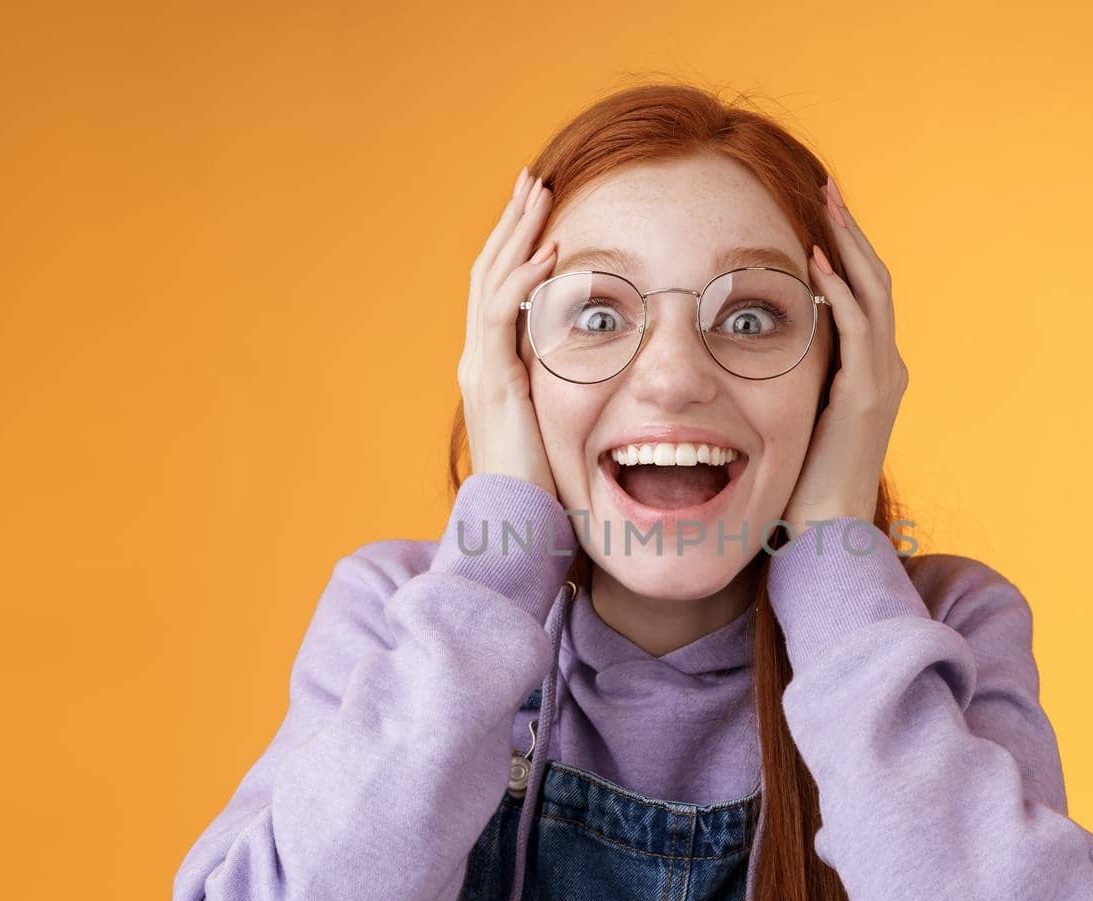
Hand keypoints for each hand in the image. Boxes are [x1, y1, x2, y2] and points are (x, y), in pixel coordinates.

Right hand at [456, 167, 561, 497]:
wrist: (515, 528)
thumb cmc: (544, 489)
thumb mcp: (563, 429)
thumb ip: (572, 395)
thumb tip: (612, 375)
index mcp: (494, 367)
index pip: (500, 290)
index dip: (519, 247)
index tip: (542, 210)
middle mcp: (480, 360)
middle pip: (489, 272)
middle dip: (513, 224)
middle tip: (533, 180)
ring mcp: (481, 369)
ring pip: (490, 282)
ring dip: (517, 235)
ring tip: (539, 194)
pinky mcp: (492, 383)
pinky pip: (501, 317)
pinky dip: (524, 281)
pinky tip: (548, 254)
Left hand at [782, 174, 909, 533]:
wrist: (825, 531)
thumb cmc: (802, 481)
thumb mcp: (797, 413)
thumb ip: (790, 376)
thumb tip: (751, 344)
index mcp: (871, 369)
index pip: (864, 292)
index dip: (844, 247)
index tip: (819, 208)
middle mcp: (886, 366)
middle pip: (875, 279)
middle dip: (850, 229)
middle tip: (827, 184)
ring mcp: (881, 379)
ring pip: (874, 292)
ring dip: (848, 244)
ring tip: (827, 203)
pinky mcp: (865, 396)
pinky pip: (859, 330)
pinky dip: (840, 291)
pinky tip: (818, 263)